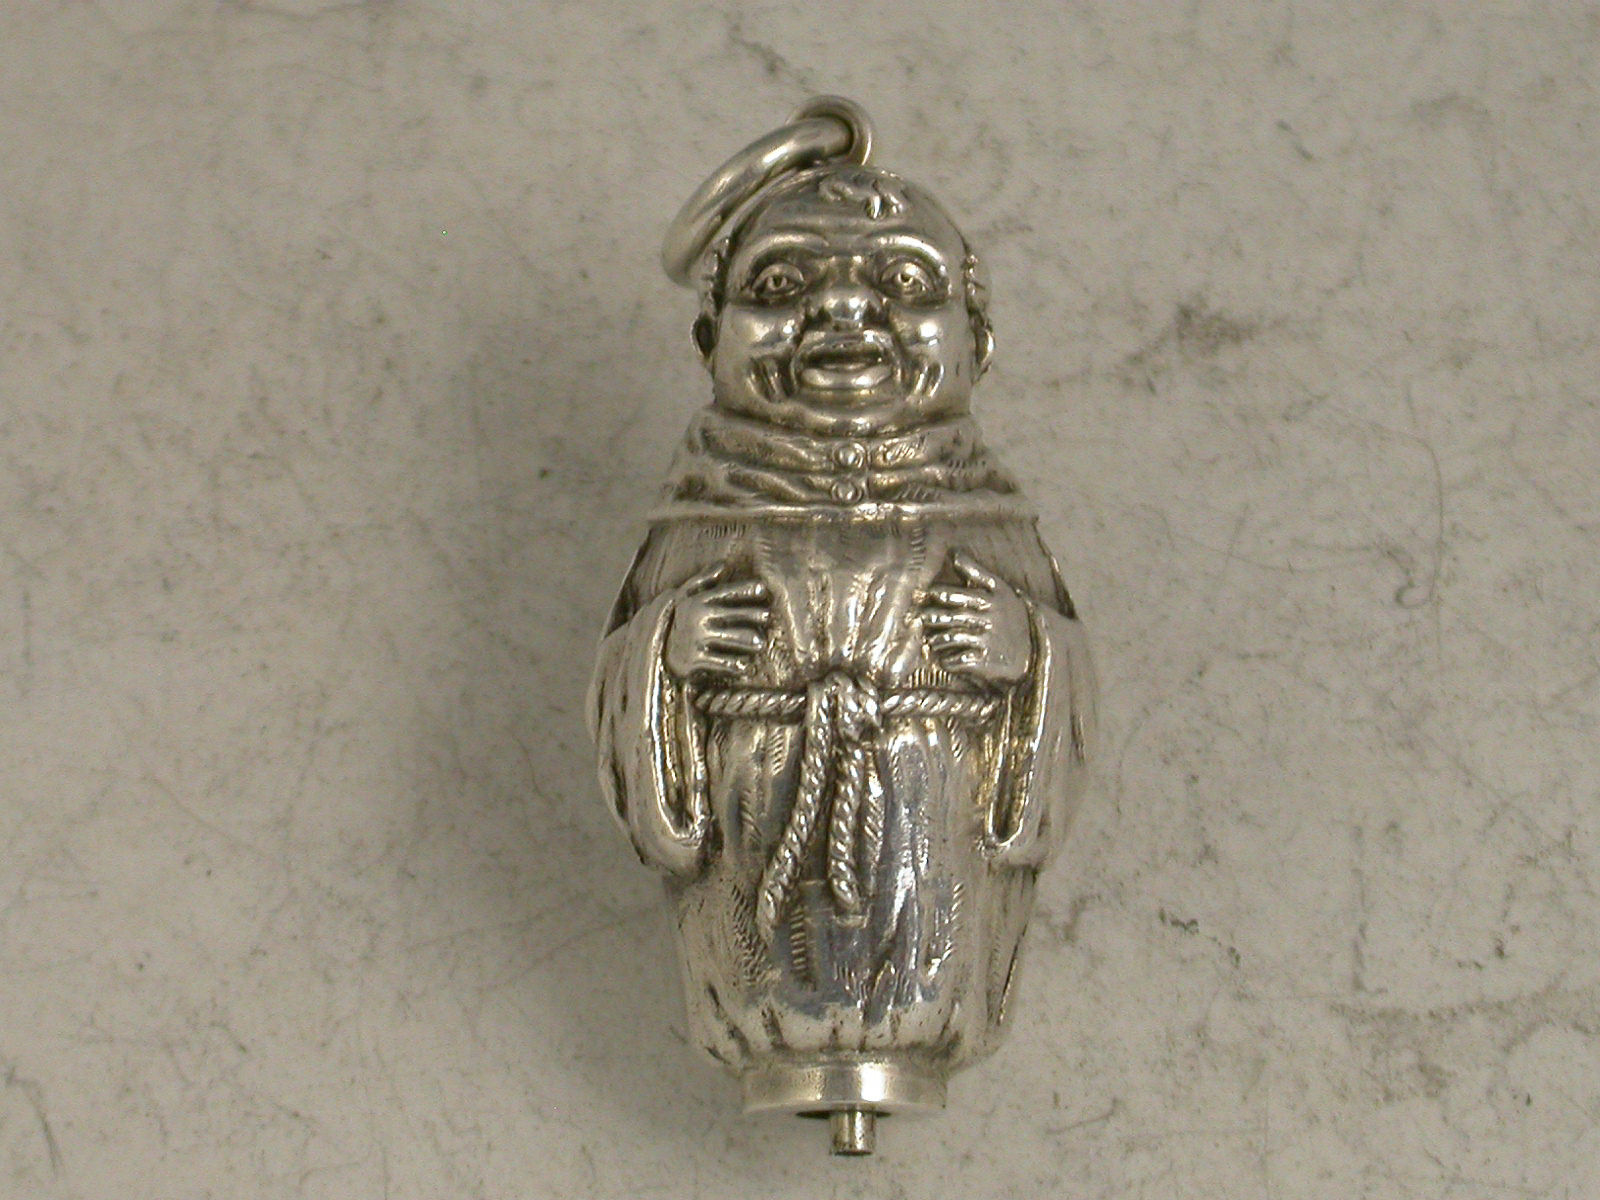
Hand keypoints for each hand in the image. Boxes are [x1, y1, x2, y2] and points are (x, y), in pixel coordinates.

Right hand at [664, 567, 770, 679]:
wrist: (656, 649)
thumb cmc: (679, 619)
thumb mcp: (685, 596)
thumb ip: (703, 579)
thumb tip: (723, 563)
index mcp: (697, 601)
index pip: (724, 592)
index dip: (745, 588)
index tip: (762, 588)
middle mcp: (698, 618)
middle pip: (733, 614)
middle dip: (753, 614)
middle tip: (767, 615)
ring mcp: (698, 639)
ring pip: (733, 638)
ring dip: (749, 641)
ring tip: (760, 643)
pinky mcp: (696, 660)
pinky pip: (723, 663)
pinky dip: (736, 665)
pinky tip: (745, 667)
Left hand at [919, 551, 1030, 683]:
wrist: (1035, 646)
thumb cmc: (1009, 613)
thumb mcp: (999, 589)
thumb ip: (976, 572)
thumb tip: (954, 553)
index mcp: (991, 599)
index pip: (964, 595)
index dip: (944, 593)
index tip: (929, 593)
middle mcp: (990, 618)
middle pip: (955, 617)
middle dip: (934, 617)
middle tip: (919, 617)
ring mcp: (989, 640)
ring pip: (955, 638)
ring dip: (938, 639)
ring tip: (930, 640)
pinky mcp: (988, 660)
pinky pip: (962, 660)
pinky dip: (949, 660)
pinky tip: (943, 660)